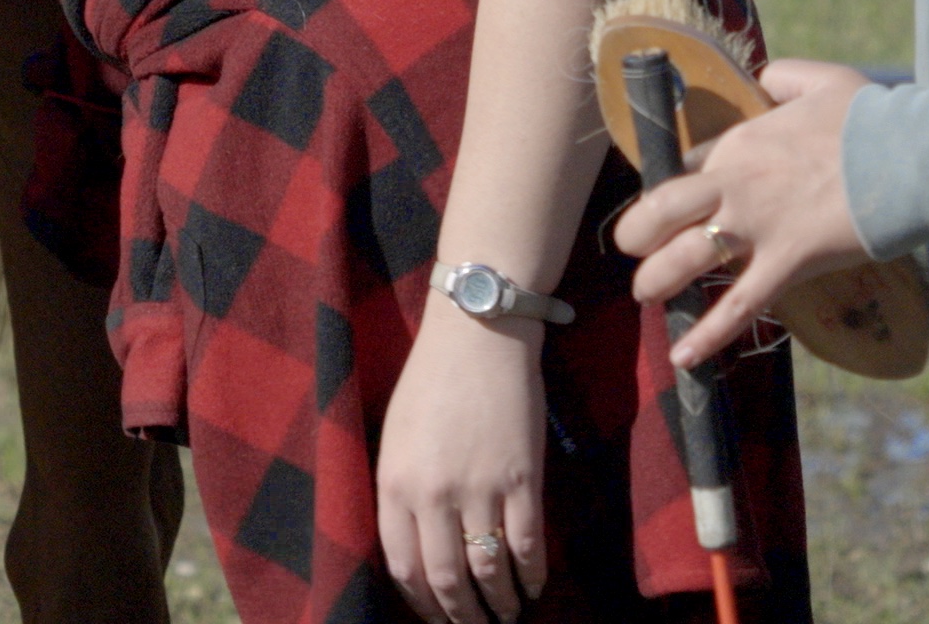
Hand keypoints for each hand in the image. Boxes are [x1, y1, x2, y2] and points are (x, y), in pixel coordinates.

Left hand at [373, 305, 548, 623]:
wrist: (478, 334)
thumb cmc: (431, 381)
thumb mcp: (395, 436)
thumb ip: (400, 491)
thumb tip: (413, 545)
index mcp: (395, 483)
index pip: (403, 566)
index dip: (420, 602)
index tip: (435, 616)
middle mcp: (434, 494)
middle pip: (446, 580)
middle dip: (461, 615)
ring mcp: (480, 488)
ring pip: (488, 571)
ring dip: (499, 603)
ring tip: (507, 615)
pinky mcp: (522, 478)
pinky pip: (527, 544)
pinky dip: (531, 575)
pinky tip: (533, 587)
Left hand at [611, 59, 872, 367]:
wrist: (910, 155)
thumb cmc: (869, 118)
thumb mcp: (818, 79)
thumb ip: (784, 78)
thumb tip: (768, 79)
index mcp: (739, 143)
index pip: (683, 169)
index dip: (668, 193)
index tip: (665, 210)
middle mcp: (735, 184)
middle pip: (662, 209)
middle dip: (637, 232)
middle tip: (632, 250)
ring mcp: (758, 226)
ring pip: (687, 258)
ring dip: (658, 280)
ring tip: (646, 296)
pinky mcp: (787, 263)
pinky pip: (740, 306)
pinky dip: (709, 334)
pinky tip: (684, 358)